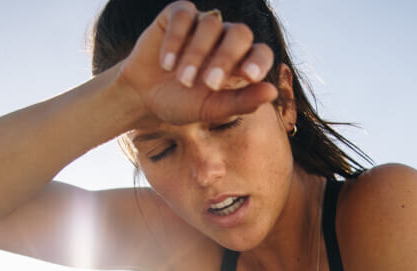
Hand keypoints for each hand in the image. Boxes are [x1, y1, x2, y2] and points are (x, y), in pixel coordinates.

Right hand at [118, 1, 277, 126]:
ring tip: (182, 80)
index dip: (259, 61)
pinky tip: (166, 63)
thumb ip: (242, 102)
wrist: (144, 97)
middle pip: (239, 34)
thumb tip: (272, 92)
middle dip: (226, 58)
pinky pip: (183, 15)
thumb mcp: (212, 109)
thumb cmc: (183, 103)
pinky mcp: (177, 14)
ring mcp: (202, 23)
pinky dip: (175, 40)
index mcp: (241, 61)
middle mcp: (225, 38)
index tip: (249, 76)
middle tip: (210, 84)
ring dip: (197, 55)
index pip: (261, 53)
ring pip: (210, 24)